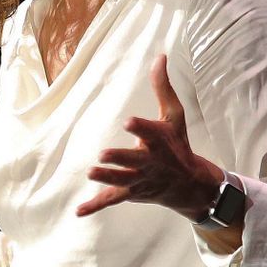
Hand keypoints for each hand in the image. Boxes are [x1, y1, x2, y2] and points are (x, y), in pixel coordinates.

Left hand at [79, 55, 222, 218]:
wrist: (188, 183)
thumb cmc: (177, 144)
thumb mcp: (174, 115)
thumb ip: (162, 87)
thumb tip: (160, 55)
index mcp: (159, 141)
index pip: (150, 133)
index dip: (140, 128)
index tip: (129, 122)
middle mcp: (149, 162)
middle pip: (134, 160)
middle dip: (120, 159)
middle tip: (104, 154)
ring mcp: (139, 179)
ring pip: (121, 180)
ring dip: (106, 178)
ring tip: (91, 173)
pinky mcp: (130, 192)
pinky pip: (111, 200)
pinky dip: (95, 206)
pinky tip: (78, 211)